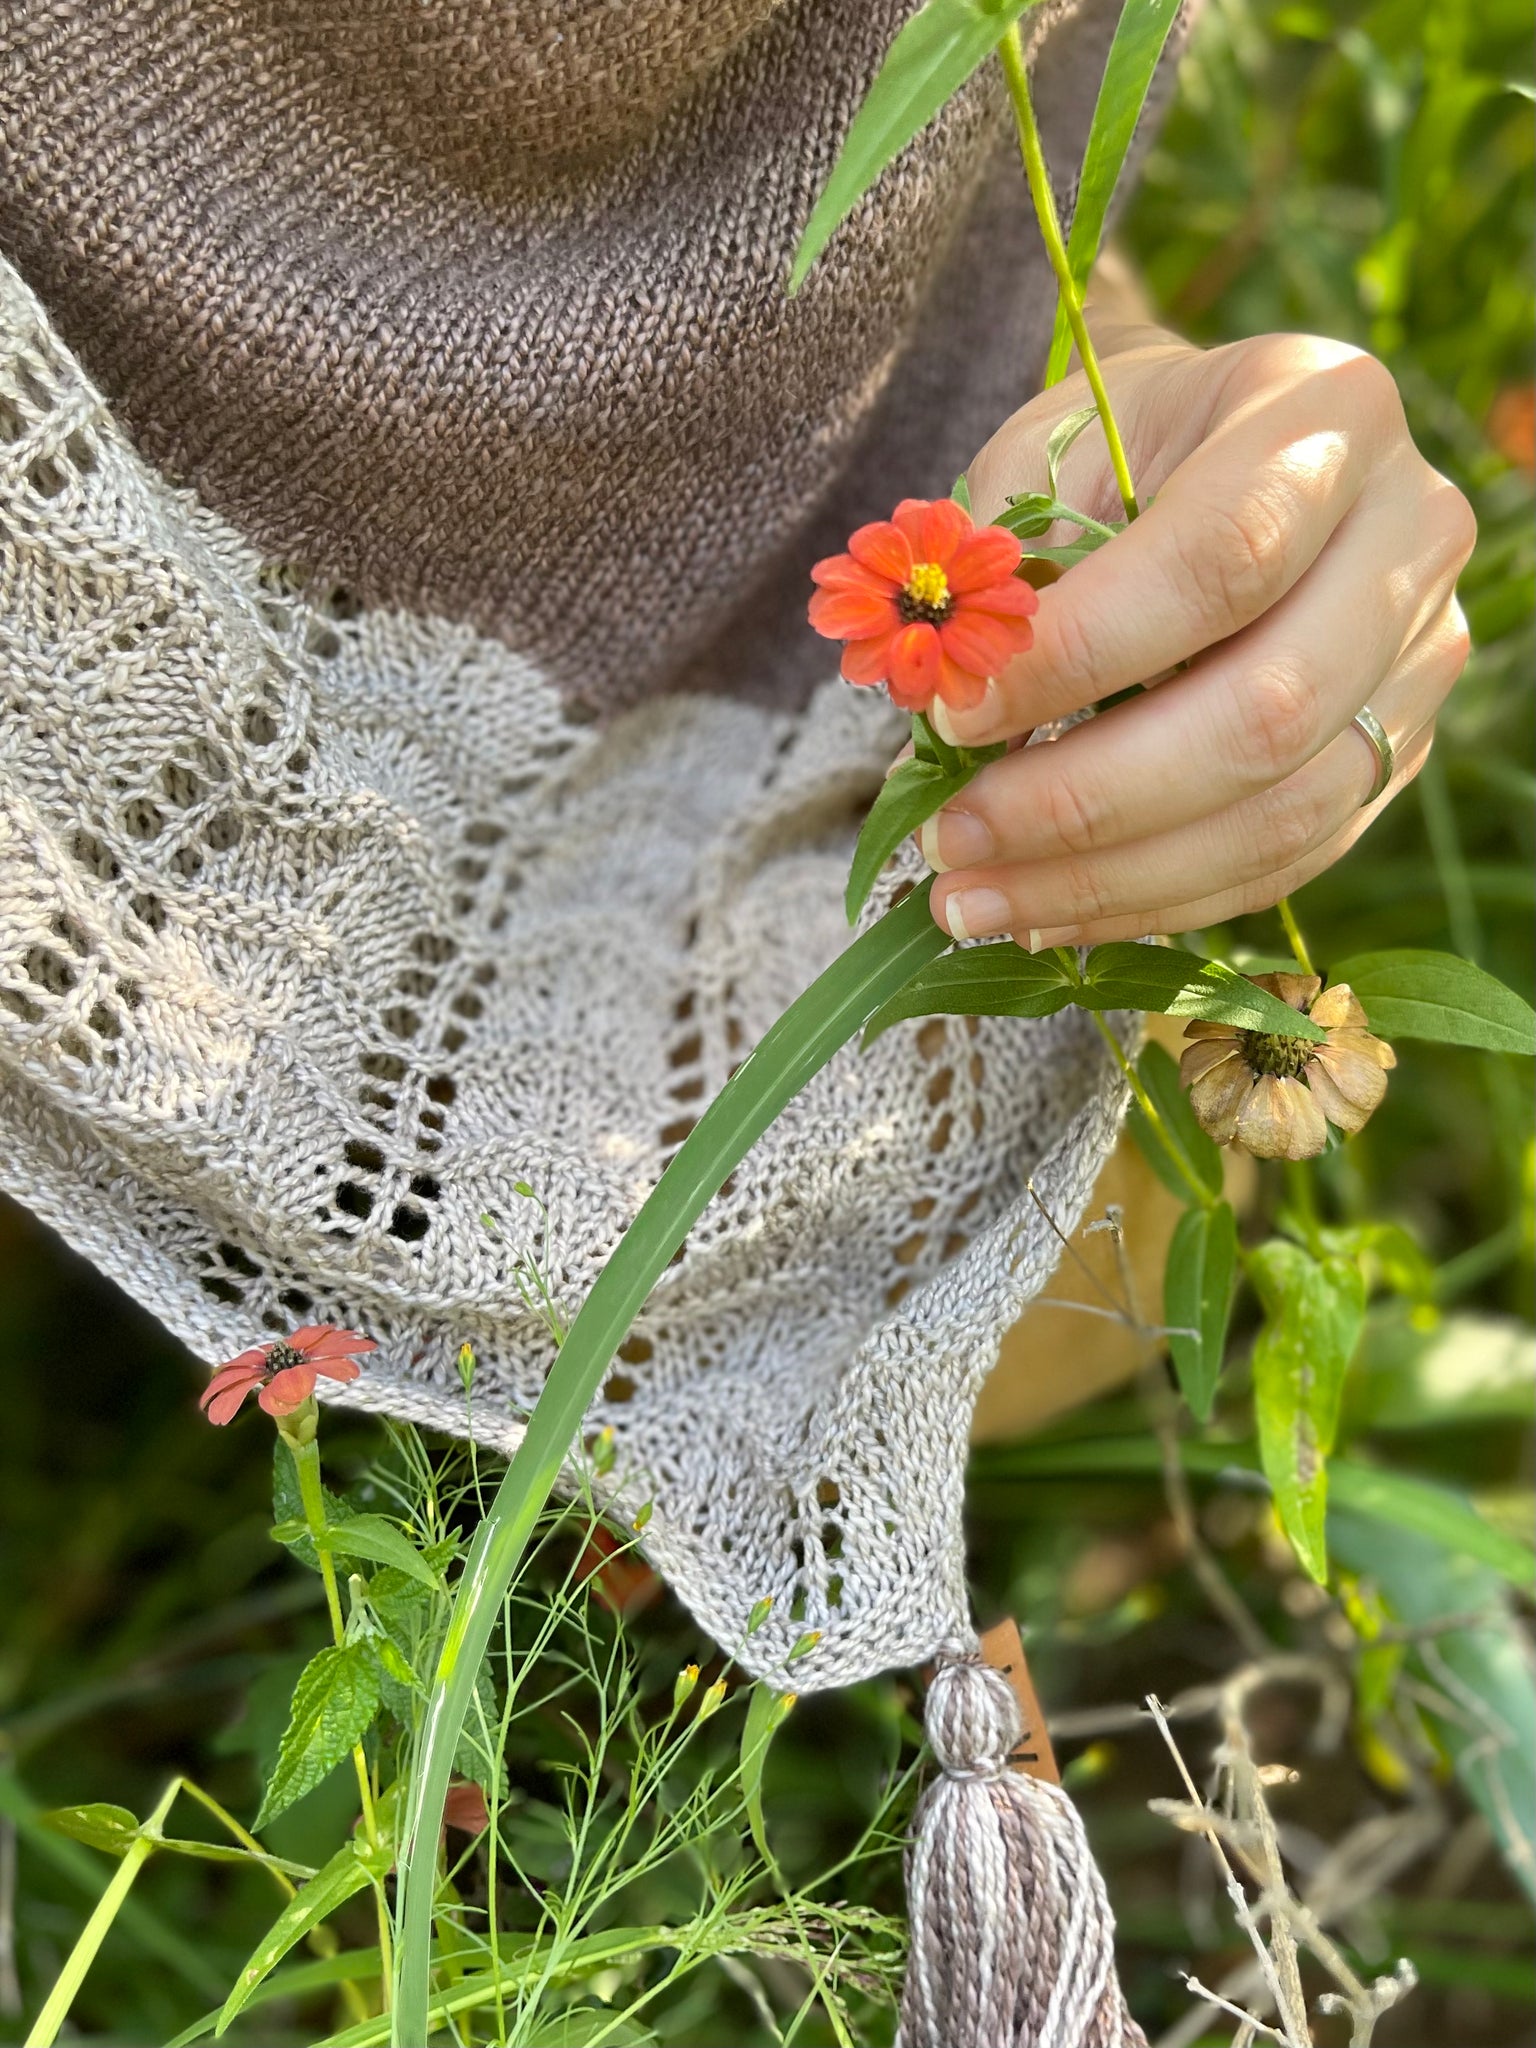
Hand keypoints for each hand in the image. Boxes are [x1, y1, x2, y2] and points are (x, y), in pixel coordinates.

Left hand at [921, 329, 1474, 947]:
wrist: (1228, 454)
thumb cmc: (1122, 447)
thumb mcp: (1052, 452)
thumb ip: (1006, 567)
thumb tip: (944, 715)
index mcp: (1325, 416)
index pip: (1215, 562)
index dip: (1077, 660)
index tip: (950, 722)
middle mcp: (1410, 536)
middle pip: (1265, 713)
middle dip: (1085, 802)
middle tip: (950, 844)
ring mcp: (1420, 659)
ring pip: (1281, 814)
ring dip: (1110, 881)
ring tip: (972, 903)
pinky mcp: (1399, 753)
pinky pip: (1283, 861)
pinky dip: (1155, 902)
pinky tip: (1045, 912)